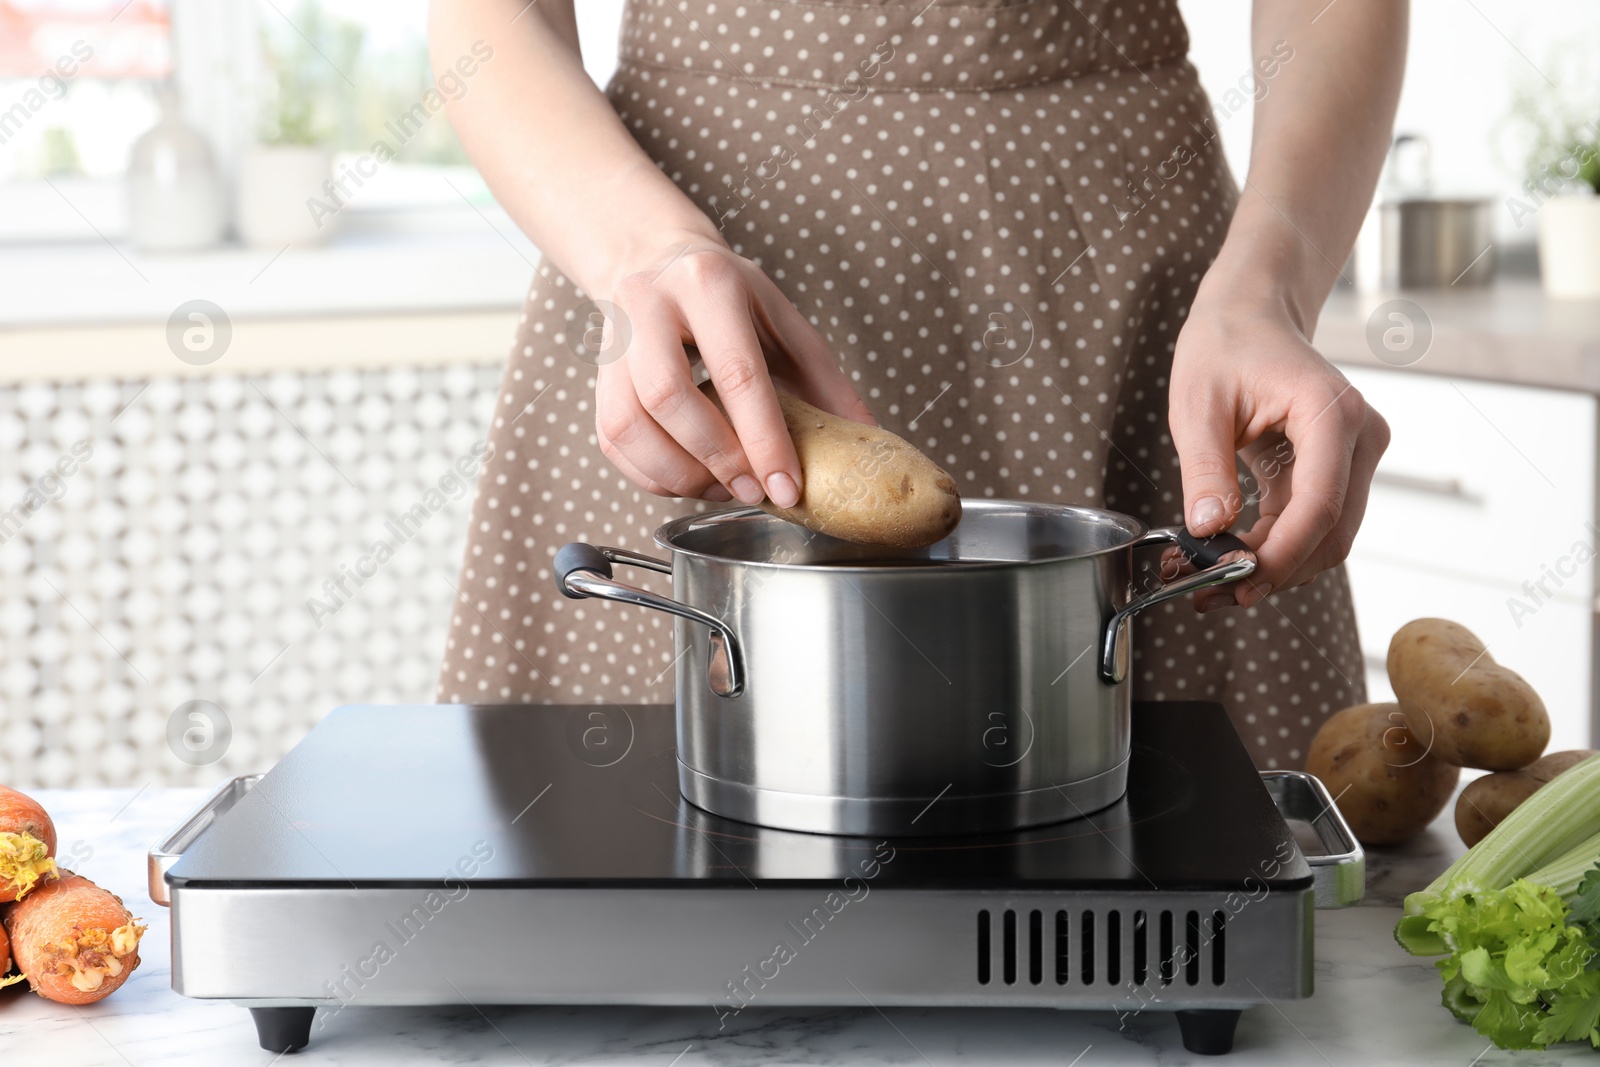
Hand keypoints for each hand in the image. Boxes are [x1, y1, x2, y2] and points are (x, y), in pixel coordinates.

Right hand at [595, 235, 873, 504]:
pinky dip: (650, 474)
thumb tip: (868, 439)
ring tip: (722, 489)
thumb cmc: (729, 296)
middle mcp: (651, 306)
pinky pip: (612, 441)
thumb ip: (824, 379)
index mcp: (710, 284)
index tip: (786, 485)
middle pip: (668, 396)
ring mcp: (614, 341)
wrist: (654, 259)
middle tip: (753, 491)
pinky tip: (689, 480)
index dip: (763, 438)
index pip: (737, 372)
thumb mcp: (784, 320)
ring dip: (678, 473)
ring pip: (628, 424)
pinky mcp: (597, 377)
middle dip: (716, 457)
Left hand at [1167, 291, 1389, 610]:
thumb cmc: (1226, 346)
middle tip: (1209, 593)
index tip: (1235, 582)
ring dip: (1274, 567)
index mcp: (1331, 413)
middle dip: (1274, 572)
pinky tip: (1227, 558)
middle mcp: (1359, 437)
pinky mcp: (1338, 470)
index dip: (1281, 556)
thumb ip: (1205, 469)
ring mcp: (1355, 455)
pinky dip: (1274, 549)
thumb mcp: (1197, 405)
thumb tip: (1208, 531)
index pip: (1320, 505)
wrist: (1250, 316)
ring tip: (1208, 579)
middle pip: (1332, 532)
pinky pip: (1313, 523)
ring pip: (1327, 537)